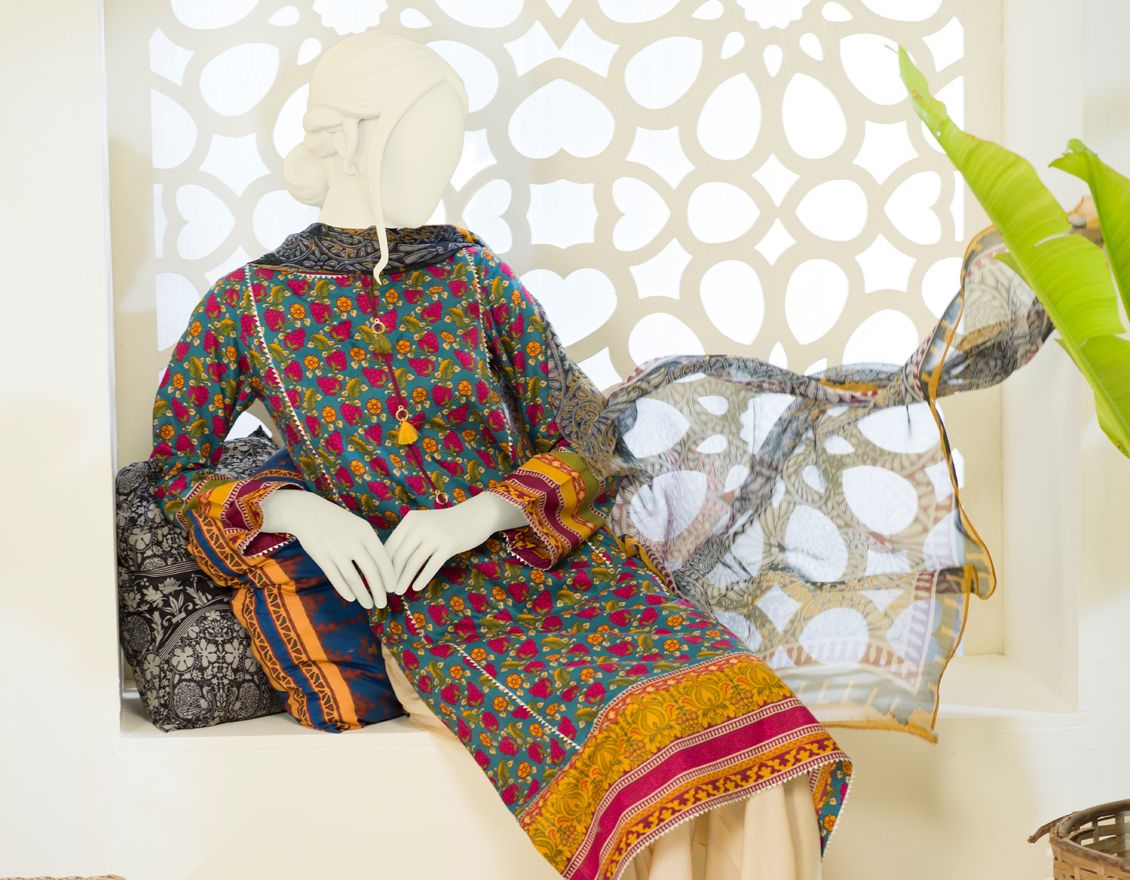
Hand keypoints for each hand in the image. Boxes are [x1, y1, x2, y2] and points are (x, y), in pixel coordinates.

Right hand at [259, 488, 396, 609]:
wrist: (308, 513)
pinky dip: (345, 590)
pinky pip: (336, 578)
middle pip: (370, 572)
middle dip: (379, 591)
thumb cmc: (339, 522)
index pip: (382, 559)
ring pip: (353, 579)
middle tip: (383, 603)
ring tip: (369, 605)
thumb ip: (371, 544)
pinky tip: (352, 598)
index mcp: (365, 533)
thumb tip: (386, 569)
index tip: (392, 589)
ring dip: (363, 595)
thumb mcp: (359, 526)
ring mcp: (335, 550)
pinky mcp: (321, 557)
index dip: (389, 576)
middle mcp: (352, 541)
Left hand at [383, 491, 526, 594]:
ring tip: (400, 591)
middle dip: (392, 575)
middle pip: (400, 555)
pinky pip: (431, 565)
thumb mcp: (424, 523)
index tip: (380, 578)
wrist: (476, 514)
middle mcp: (420, 525)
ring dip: (404, 579)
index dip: (383, 564)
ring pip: (414, 562)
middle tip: (388, 589)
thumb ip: (409, 536)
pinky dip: (422, 578)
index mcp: (410, 520)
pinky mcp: (449, 544)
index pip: (390, 545)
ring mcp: (435, 534)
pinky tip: (417, 587)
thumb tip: (389, 561)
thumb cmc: (447, 523)